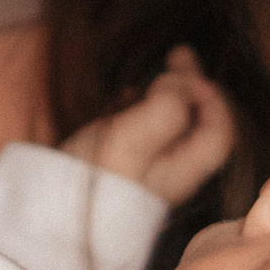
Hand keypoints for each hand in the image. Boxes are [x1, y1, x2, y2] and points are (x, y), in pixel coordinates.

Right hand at [62, 45, 236, 207]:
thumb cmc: (93, 178)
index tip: (188, 73)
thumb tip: (181, 82)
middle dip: (190, 87)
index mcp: (183, 170)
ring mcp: (144, 171)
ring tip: (151, 73)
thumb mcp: (133, 138)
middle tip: (178, 53)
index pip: (220, 132)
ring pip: (169, 127)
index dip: (211, 97)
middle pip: (196, 126)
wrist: (49, 216)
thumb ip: (166, 107)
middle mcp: (170, 173)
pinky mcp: (119, 169)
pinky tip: (125, 98)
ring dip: (165, 95)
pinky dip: (138, 109)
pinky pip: (140, 134)